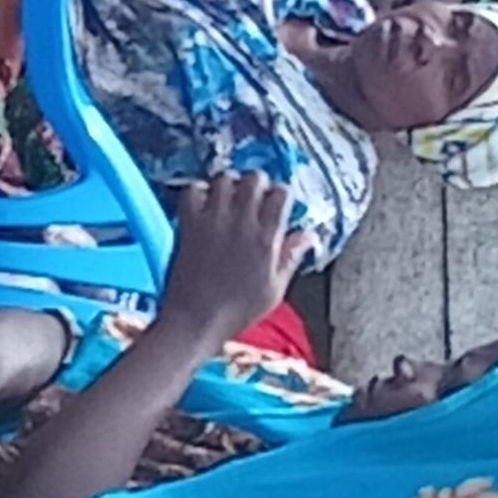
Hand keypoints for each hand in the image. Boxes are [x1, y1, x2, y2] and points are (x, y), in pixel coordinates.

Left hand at [155, 172, 306, 342]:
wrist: (195, 320)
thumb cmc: (237, 310)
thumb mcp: (274, 290)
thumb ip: (290, 257)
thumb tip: (308, 234)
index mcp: (267, 238)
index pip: (281, 194)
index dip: (280, 195)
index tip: (275, 206)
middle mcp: (241, 223)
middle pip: (254, 178)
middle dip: (256, 183)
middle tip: (252, 199)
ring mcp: (213, 220)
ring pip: (224, 179)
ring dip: (228, 184)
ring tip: (228, 200)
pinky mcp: (189, 224)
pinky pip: (193, 190)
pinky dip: (198, 191)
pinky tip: (203, 205)